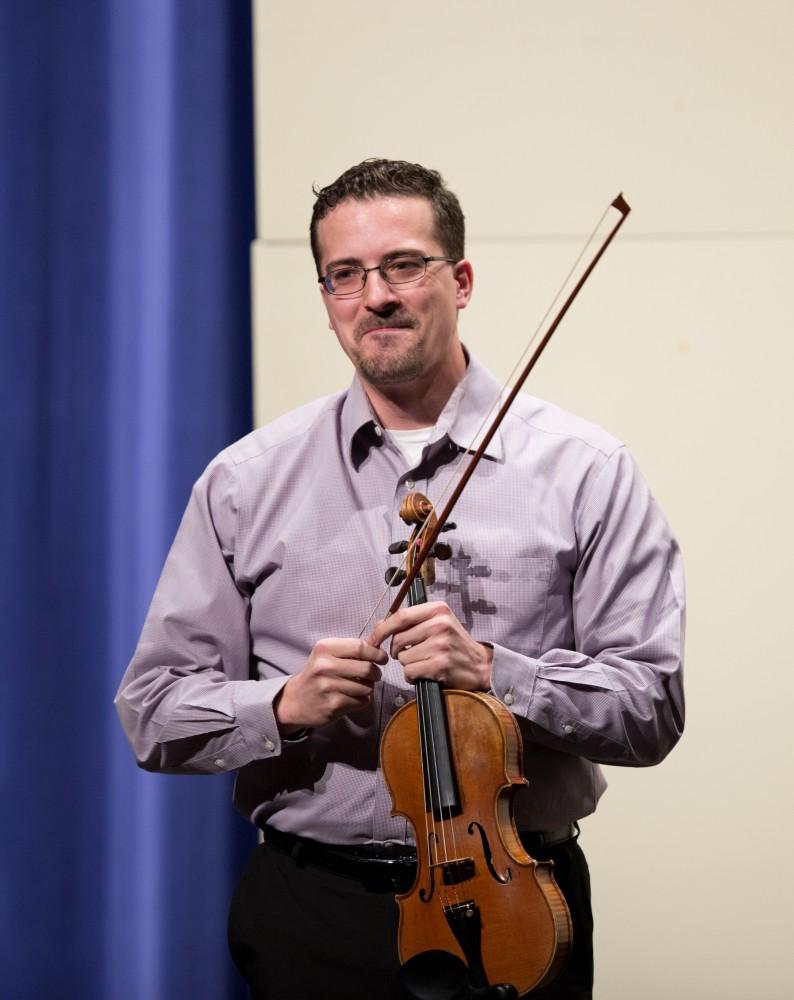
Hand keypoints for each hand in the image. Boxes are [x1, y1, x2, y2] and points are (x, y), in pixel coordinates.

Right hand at [275, 637, 387, 732]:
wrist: (295, 701)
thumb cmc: (317, 673)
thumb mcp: (328, 654)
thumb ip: (354, 645)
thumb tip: (381, 624)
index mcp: (324, 648)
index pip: (360, 647)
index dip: (377, 653)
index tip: (382, 658)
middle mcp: (324, 666)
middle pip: (367, 668)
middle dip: (376, 673)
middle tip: (374, 674)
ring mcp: (328, 687)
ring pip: (367, 687)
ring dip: (368, 688)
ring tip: (359, 686)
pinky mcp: (333, 705)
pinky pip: (362, 701)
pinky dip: (362, 700)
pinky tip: (351, 697)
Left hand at [368, 601, 492, 690]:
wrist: (480, 665)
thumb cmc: (454, 644)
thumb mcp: (437, 624)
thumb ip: (411, 622)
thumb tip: (379, 624)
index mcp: (438, 610)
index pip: (400, 616)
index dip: (382, 629)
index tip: (373, 640)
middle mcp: (439, 624)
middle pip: (398, 639)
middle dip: (397, 651)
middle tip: (410, 654)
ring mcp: (440, 645)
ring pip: (403, 658)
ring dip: (408, 664)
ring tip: (424, 663)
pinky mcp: (440, 664)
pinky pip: (410, 671)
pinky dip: (413, 676)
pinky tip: (425, 673)